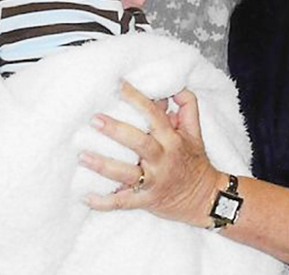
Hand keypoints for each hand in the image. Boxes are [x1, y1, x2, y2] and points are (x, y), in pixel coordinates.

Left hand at [79, 81, 221, 226]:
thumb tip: (172, 86)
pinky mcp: (146, 201)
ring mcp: (153, 182)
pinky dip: (104, 202)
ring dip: (103, 166)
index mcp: (172, 140)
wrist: (206, 199)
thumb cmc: (195, 161)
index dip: (137, 99)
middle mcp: (162, 160)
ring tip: (82, 156)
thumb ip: (187, 105)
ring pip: (126, 174)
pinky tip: (85, 197)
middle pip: (139, 143)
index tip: (119, 85)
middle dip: (116, 131)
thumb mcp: (195, 131)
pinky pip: (123, 203)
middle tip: (94, 119)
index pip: (154, 115)